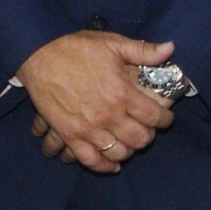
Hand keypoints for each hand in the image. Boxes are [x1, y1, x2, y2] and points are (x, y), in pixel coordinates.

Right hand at [19, 32, 175, 172]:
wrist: (39, 56)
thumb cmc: (76, 48)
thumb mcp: (113, 43)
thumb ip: (143, 51)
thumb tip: (170, 48)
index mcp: (122, 93)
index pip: (154, 116)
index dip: (165, 119)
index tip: (165, 118)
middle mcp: (108, 116)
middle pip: (139, 139)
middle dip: (149, 136)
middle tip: (147, 129)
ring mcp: (88, 129)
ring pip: (118, 153)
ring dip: (129, 150)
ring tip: (130, 142)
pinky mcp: (70, 135)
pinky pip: (90, 160)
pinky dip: (104, 166)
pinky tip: (112, 164)